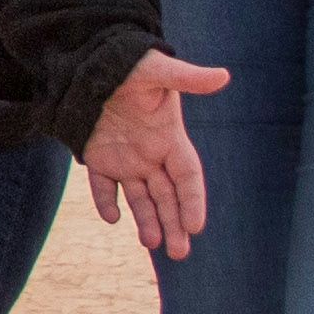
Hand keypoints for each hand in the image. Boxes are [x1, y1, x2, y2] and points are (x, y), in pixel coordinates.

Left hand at [80, 49, 224, 258]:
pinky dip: (105, 202)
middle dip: (174, 224)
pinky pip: (102, 186)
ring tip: (152, 245)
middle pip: (167, 196)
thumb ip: (187, 78)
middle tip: (180, 254)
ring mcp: (125, 157)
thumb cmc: (128, 62)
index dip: (193, 200)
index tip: (195, 226)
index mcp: (169, 136)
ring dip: (147, 221)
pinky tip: (111, 217)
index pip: (187, 176)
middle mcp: (150, 153)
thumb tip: (223, 76)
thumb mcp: (156, 70)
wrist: (91, 59)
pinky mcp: (97, 156)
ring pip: (140, 198)